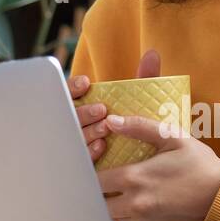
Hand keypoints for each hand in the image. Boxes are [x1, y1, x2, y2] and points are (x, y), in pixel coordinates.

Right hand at [71, 48, 161, 162]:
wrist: (147, 162)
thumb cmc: (141, 127)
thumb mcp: (141, 102)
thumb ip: (145, 78)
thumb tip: (152, 54)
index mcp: (84, 106)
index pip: (67, 93)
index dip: (72, 87)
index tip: (86, 82)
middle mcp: (77, 125)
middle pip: (69, 117)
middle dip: (83, 111)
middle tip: (101, 110)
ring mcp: (78, 146)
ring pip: (74, 138)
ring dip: (87, 131)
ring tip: (105, 128)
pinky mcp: (83, 166)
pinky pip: (79, 160)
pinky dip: (88, 152)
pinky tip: (101, 147)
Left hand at [95, 115, 219, 220]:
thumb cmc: (202, 166)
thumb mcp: (174, 138)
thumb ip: (140, 127)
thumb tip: (111, 121)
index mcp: (134, 179)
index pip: (95, 181)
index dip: (92, 174)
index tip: (98, 168)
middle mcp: (135, 205)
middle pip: (99, 204)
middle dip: (100, 194)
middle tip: (110, 183)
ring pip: (114, 219)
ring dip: (115, 207)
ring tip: (126, 194)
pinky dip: (135, 218)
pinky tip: (148, 206)